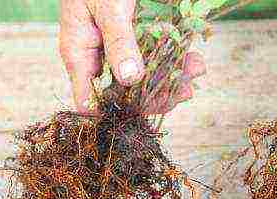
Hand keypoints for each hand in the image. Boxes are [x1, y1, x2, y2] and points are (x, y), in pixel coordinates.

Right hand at [59, 0, 205, 113]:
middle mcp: (100, 60)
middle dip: (158, 96)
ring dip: (173, 80)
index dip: (115, 112)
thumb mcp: (107, 9)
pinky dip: (175, 64)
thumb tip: (130, 79)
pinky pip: (156, 63)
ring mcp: (120, 54)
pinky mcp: (137, 45)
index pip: (90, 100)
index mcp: (80, 55)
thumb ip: (118, 43)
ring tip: (195, 70)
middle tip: (185, 90)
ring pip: (146, 82)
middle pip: (126, 96)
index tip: (146, 109)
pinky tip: (193, 61)